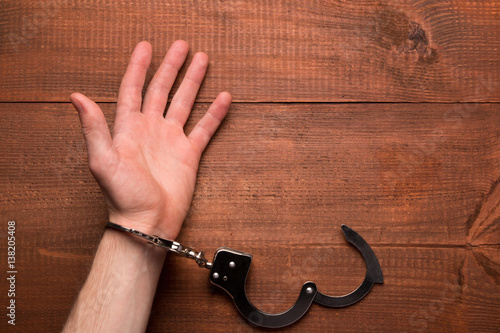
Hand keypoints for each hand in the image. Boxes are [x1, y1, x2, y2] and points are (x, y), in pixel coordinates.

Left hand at [70, 41, 230, 238]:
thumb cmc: (123, 196)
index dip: (138, 67)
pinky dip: (214, 114)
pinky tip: (223, 98)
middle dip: (171, 67)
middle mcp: (151, 130)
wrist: (148, 222)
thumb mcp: (102, 160)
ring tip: (203, 61)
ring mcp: (171, 141)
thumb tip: (76, 96)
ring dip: (193, 82)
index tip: (146, 47)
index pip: (133, 89)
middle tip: (182, 46)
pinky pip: (204, 128)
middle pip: (162, 90)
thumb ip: (94, 128)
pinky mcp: (189, 154)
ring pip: (184, 103)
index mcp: (129, 128)